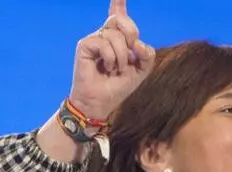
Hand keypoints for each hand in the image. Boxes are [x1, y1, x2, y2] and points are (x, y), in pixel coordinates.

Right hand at [68, 0, 156, 119]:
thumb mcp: (141, 70)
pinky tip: (106, 68)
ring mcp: (94, 39)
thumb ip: (147, 54)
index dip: (119, 2)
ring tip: (115, 69)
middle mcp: (105, 35)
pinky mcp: (84, 45)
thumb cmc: (119, 86)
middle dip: (131, 33)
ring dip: (122, 56)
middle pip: (120, 19)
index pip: (119, 15)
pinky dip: (110, 58)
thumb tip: (137, 43)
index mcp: (118, 39)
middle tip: (132, 51)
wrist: (102, 102)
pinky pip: (103, 43)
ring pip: (115, 35)